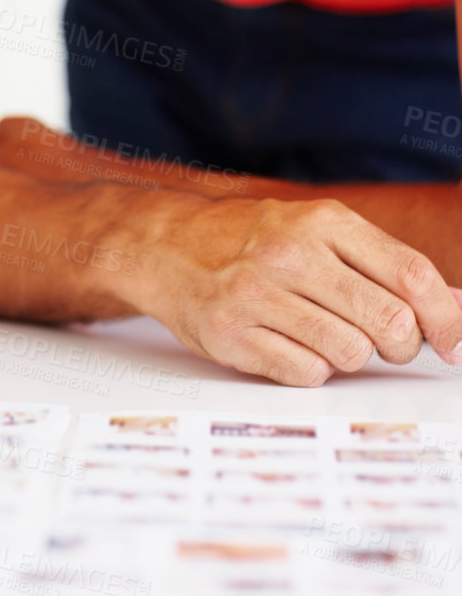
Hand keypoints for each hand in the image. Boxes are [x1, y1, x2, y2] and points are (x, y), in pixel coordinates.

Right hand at [129, 194, 461, 385]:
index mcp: (321, 221)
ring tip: (327, 337)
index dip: (445, 316)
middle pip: (389, 321)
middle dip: (403, 346)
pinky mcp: (232, 335)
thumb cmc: (249, 240)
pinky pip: (308, 373)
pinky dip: (312, 368)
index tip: (452, 342)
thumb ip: (382, 264)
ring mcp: (258, 295)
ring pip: (352, 353)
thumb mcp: (315, 230)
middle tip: (390, 346)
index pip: (411, 274)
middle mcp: (290, 254)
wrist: (164, 245)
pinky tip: (292, 345)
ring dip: (352, 356)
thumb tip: (454, 306)